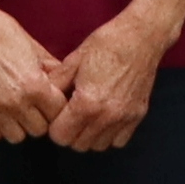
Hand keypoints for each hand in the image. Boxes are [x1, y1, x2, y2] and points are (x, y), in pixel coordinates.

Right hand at [0, 0, 69, 143]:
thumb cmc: (2, 32)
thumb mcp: (34, 48)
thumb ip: (52, 70)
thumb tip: (66, 84)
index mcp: (35, 86)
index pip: (58, 113)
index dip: (56, 105)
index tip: (50, 98)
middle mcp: (16, 103)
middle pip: (40, 129)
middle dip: (40, 116)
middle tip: (33, 103)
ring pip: (17, 136)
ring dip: (19, 124)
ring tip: (15, 108)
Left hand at [51, 3, 171, 150]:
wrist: (142, 37)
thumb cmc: (106, 44)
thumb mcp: (73, 60)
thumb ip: (56, 84)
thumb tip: (42, 98)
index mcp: (87, 103)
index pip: (60, 136)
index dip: (54, 126)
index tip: (57, 114)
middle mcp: (107, 116)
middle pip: (78, 145)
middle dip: (70, 132)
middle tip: (70, 114)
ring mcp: (124, 118)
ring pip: (98, 146)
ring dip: (89, 135)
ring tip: (87, 115)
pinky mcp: (138, 116)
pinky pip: (118, 141)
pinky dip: (109, 134)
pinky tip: (104, 117)